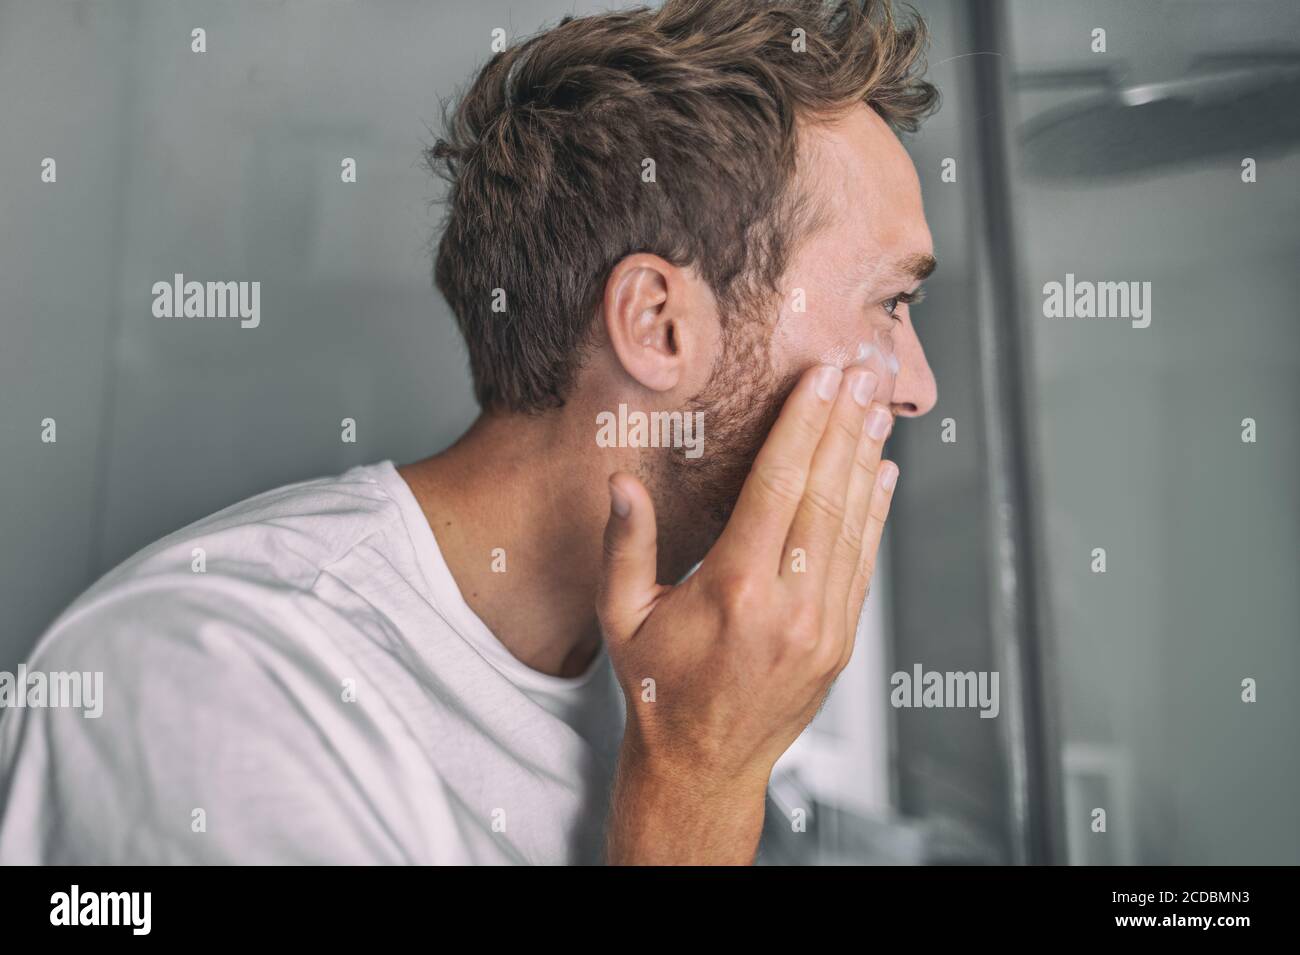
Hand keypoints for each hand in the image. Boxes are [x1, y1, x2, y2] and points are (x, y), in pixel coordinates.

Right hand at [599, 362, 898, 862]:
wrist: (703, 765)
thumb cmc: (656, 687)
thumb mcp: (623, 617)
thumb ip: (625, 545)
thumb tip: (622, 480)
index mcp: (734, 591)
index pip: (778, 486)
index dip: (804, 424)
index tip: (823, 378)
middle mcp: (789, 607)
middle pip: (825, 494)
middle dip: (844, 425)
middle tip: (863, 371)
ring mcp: (823, 627)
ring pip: (853, 525)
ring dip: (867, 461)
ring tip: (878, 408)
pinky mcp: (840, 642)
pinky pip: (863, 563)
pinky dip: (875, 513)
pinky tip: (882, 474)